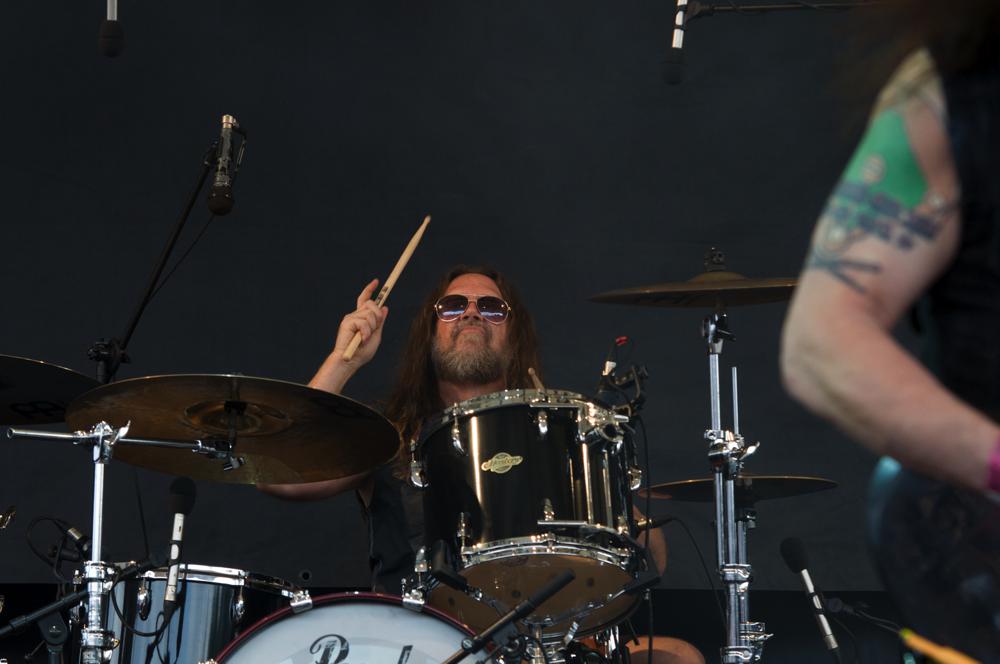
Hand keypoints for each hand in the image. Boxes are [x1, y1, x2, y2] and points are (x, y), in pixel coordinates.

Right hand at [309, 279, 388, 393]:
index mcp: (361, 318)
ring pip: (370, 313)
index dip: (370, 289)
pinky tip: (362, 340)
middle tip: (373, 331)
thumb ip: (380, 322)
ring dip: (372, 328)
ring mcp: (350, 318)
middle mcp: (354, 315)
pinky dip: (366, 333)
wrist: (351, 361)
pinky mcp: (347, 322)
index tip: (376, 281)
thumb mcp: (376, 335)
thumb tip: (385, 307)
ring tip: (365, 338)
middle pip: (372, 304)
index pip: (364, 299)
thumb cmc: (363, 352)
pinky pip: (364, 322)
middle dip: (377, 317)